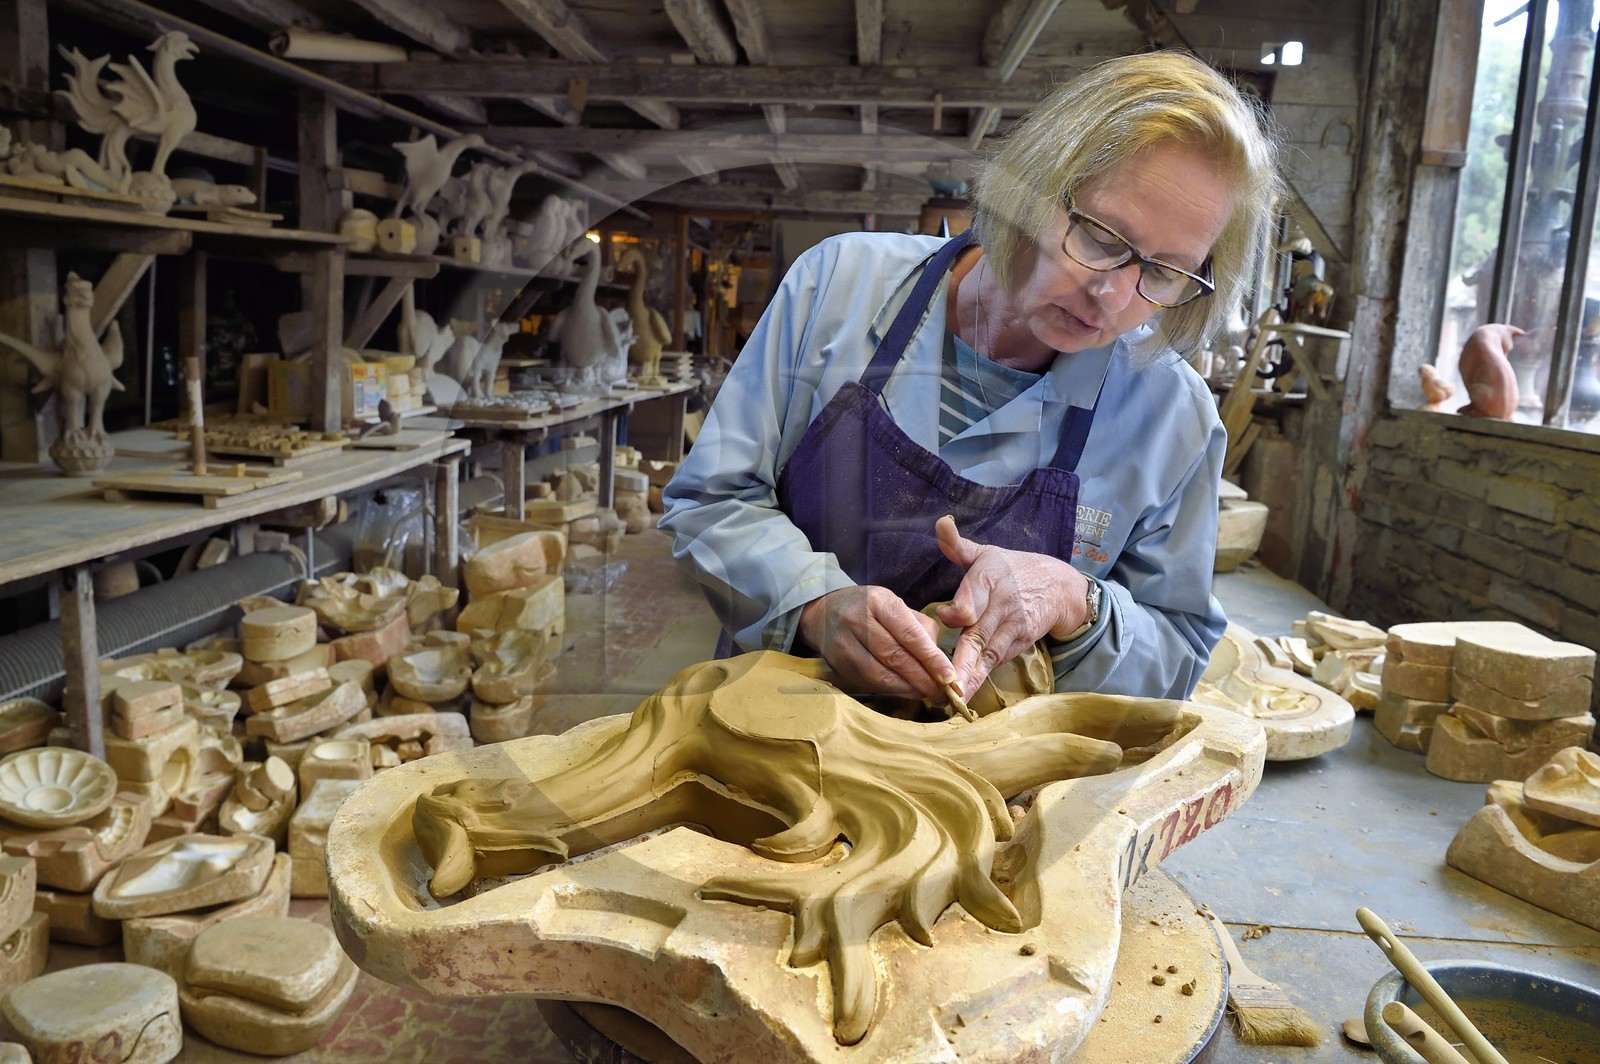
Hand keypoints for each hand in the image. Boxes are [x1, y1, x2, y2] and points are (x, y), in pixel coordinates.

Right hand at [797, 585, 952, 699]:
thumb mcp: (895, 605)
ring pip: (882, 675)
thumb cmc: (870, 608)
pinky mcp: (838, 665)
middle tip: (944, 692)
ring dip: (909, 689)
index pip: (909, 634)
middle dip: (923, 679)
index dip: (931, 658)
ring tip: (928, 693)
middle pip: (895, 657)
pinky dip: (893, 691)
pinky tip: (907, 691)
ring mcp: (844, 645)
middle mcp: (857, 621)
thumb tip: (940, 660)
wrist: (824, 612)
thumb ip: (921, 627)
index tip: (949, 676)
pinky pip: (871, 683)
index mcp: (878, 602)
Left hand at [933, 515, 1090, 695]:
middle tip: (947, 681)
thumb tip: (940, 524)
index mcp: (990, 577)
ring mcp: (1014, 626)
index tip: (944, 617)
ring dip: (973, 676)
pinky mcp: (1021, 641)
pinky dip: (983, 676)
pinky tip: (966, 692)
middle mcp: (1002, 603)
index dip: (960, 609)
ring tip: (956, 696)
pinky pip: (999, 660)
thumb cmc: (1011, 569)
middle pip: (980, 633)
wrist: (1058, 586)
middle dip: (963, 659)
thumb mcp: (987, 553)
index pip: (974, 595)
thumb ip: (958, 545)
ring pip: (989, 653)